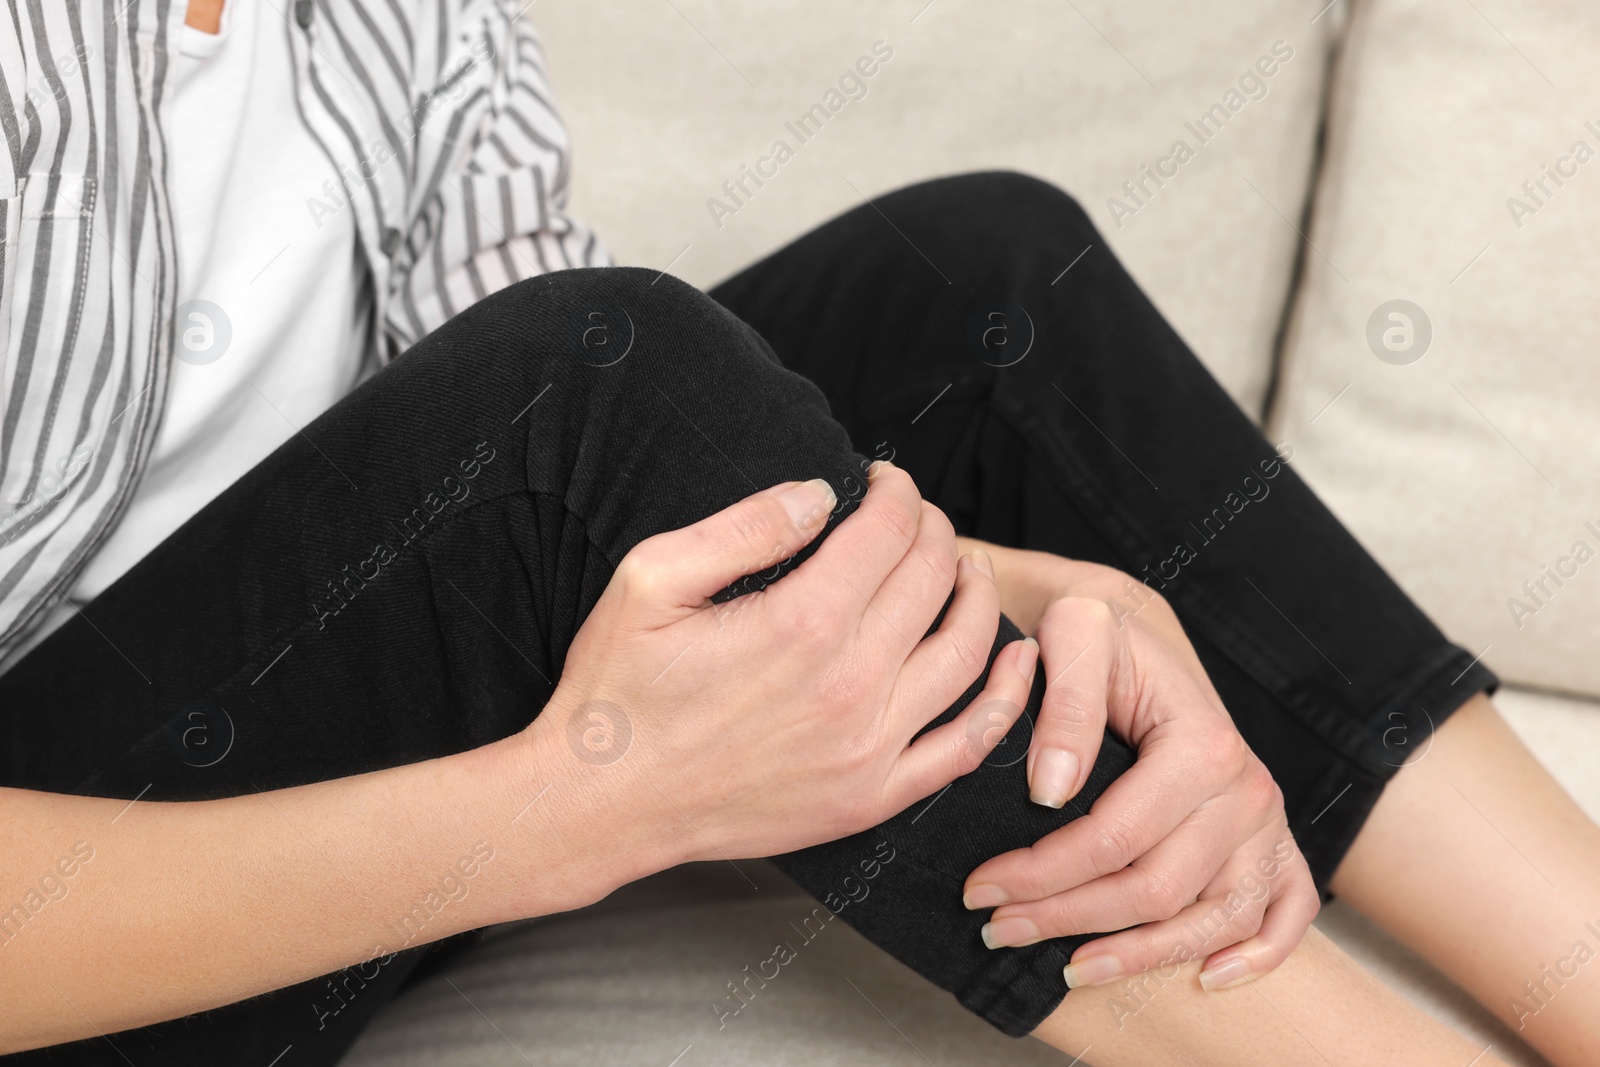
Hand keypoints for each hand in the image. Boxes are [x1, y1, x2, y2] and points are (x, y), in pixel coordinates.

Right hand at [525, 466, 1038, 884]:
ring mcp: (869, 748)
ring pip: (966, 653)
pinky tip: (1016, 663)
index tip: (885, 480)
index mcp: (801, 622)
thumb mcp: (653, 579)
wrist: (601, 804)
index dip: (897, 491)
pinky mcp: (872, 796)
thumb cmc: (617, 690)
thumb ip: (746, 526)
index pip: (889, 531)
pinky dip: (1003, 699)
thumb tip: (822, 493)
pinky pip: (967, 745)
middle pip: (932, 580)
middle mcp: (851, 685)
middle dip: (932, 530)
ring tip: (963, 569)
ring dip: (975, 596)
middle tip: (914, 517)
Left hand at [955, 541, 1318, 992]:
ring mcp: (1266, 821)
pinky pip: (1284, 912)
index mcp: (1202, 741)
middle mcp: (1246, 788)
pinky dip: (1256, 954)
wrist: (1131, 626)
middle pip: (1157, 890)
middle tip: (995, 928)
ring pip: (1213, 918)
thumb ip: (1064, 703)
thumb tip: (1051, 793)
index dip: (1043, 873)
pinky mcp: (1274, 840)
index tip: (979, 888)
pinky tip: (1206, 979)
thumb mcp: (1072, 631)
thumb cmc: (1095, 630)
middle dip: (1067, 918)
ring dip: (1140, 956)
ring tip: (1068, 968)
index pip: (1116, 838)